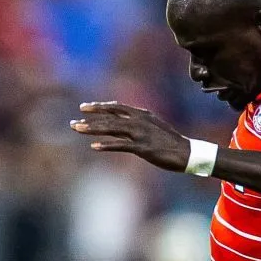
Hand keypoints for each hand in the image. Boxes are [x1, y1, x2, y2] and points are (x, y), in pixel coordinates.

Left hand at [72, 102, 191, 170]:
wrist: (187, 152)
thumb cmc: (169, 141)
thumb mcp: (153, 126)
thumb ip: (138, 122)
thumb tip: (123, 123)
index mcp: (142, 114)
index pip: (116, 108)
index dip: (99, 107)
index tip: (84, 108)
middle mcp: (139, 121)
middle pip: (110, 118)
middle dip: (90, 119)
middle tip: (73, 122)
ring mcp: (141, 134)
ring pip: (112, 129)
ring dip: (93, 129)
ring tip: (77, 129)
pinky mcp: (143, 148)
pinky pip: (121, 145)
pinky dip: (107, 145)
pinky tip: (94, 147)